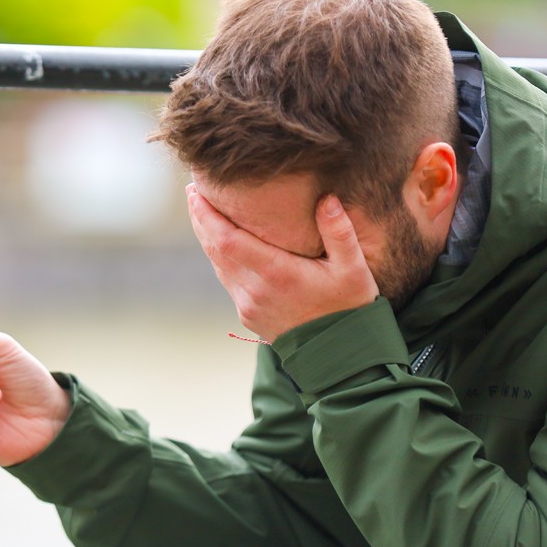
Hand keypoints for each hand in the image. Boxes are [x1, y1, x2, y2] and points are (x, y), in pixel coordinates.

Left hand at [187, 188, 378, 342]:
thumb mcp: (353, 268)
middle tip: (192, 191)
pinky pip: (226, 279)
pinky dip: (219, 257)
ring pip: (217, 265)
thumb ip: (339, 232)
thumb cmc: (349, 306)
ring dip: (206, 237)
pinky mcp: (247, 314)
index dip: (207, 216)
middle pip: (214, 249)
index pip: (227, 240)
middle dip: (200, 219)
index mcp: (277, 274)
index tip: (196, 192)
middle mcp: (255, 290)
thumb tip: (327, 198)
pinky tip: (219, 241)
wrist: (339, 355)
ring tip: (202, 210)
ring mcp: (248, 304)